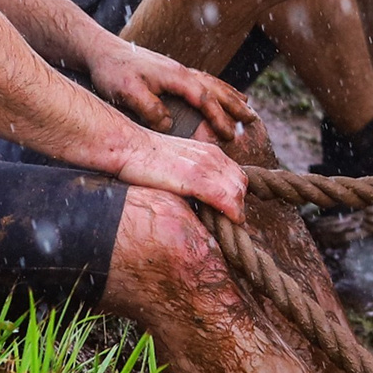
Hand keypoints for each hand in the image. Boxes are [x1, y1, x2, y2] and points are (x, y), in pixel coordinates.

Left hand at [90, 39, 255, 140]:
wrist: (101, 50)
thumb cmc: (112, 71)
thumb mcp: (126, 91)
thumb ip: (149, 107)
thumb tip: (169, 125)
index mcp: (175, 76)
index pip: (204, 98)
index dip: (219, 117)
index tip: (231, 134)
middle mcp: (182, 72)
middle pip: (216, 88)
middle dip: (235, 105)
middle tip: (253, 120)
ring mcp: (178, 71)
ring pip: (213, 83)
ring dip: (232, 96)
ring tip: (248, 109)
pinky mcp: (172, 73)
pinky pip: (204, 82)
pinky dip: (219, 89)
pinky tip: (222, 95)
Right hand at [111, 127, 248, 219]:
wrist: (130, 147)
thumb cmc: (146, 159)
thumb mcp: (179, 162)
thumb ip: (193, 173)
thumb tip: (198, 194)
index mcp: (209, 152)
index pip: (236, 174)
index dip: (236, 194)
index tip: (229, 210)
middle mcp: (212, 156)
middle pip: (241, 183)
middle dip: (239, 203)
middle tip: (229, 221)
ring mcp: (206, 166)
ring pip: (238, 191)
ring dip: (237, 210)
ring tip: (228, 225)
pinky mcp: (196, 178)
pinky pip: (226, 198)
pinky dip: (233, 211)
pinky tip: (231, 221)